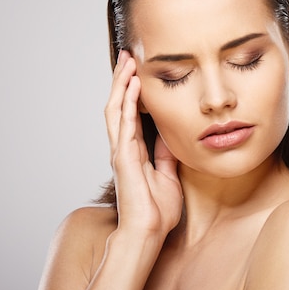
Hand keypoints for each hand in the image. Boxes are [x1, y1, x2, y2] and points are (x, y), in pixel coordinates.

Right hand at [104, 50, 182, 236]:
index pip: (131, 113)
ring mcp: (121, 151)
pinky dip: (128, 102)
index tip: (138, 71)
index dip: (133, 92)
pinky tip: (134, 84)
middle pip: (120, 106)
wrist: (148, 233)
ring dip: (122, 84)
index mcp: (133, 151)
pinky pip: (124, 124)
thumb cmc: (157, 210)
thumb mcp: (168, 175)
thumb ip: (166, 155)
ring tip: (128, 62)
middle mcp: (123, 147)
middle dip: (123, 80)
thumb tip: (171, 136)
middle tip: (128, 56)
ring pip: (117, 109)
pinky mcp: (122, 157)